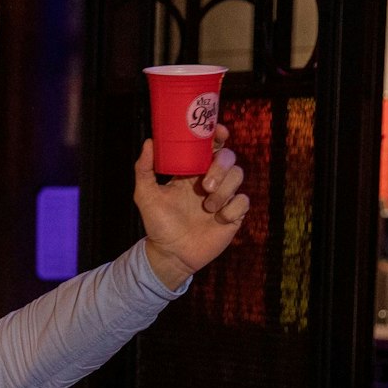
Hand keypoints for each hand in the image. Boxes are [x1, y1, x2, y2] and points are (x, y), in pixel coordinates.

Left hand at [133, 123, 249, 289]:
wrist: (171, 254)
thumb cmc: (159, 224)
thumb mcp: (146, 195)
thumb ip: (144, 169)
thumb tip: (149, 142)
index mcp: (192, 171)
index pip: (210, 145)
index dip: (218, 135)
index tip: (219, 132)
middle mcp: (210, 179)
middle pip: (228, 157)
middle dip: (220, 167)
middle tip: (206, 186)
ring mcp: (223, 196)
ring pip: (238, 176)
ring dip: (223, 190)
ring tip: (207, 207)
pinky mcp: (234, 214)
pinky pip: (244, 201)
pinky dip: (232, 209)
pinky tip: (218, 219)